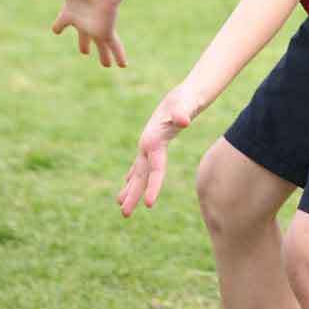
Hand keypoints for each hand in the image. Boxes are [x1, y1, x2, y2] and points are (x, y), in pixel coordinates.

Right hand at [26, 0, 126, 67]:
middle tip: (84, 52)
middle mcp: (84, 21)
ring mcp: (96, 27)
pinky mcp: (106, 31)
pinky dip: (118, 55)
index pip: (62, 21)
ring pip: (100, 45)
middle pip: (83, 36)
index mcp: (71, 11)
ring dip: (103, 55)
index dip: (58, 26)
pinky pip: (113, 46)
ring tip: (107, 65)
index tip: (57, 30)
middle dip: (84, 44)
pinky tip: (123, 66)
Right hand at [118, 86, 194, 216]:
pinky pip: (141, 164)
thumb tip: (184, 120)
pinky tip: (128, 182)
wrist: (186, 92)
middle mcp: (147, 143)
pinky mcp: (153, 143)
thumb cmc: (188, 99)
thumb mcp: (187, 105)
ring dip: (130, 188)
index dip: (152, 186)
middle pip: (141, 173)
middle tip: (125, 215)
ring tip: (120, 204)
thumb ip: (183, 112)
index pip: (154, 168)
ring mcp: (148, 143)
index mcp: (153, 139)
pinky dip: (134, 176)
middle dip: (133, 194)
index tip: (149, 205)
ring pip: (137, 170)